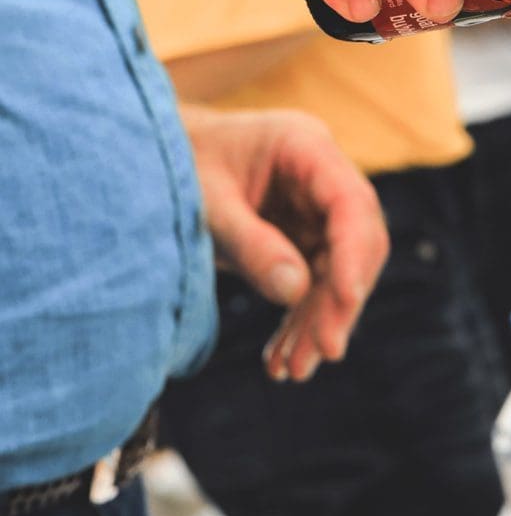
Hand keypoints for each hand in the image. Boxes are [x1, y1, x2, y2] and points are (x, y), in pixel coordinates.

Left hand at [184, 105, 387, 382]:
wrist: (150, 157)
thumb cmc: (176, 163)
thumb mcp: (204, 202)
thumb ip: (249, 242)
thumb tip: (295, 291)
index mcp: (305, 146)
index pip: (350, 203)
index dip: (353, 253)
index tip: (346, 300)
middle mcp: (321, 177)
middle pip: (355, 242)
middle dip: (341, 300)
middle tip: (324, 352)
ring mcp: (313, 208)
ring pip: (337, 270)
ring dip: (320, 320)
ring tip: (295, 370)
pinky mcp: (299, 237)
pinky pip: (313, 282)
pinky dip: (300, 319)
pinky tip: (282, 357)